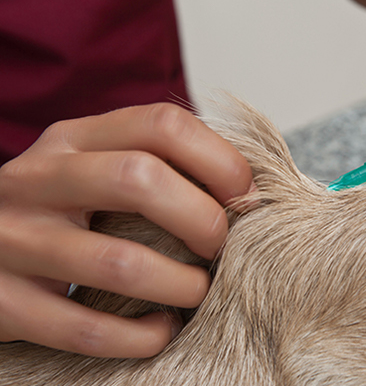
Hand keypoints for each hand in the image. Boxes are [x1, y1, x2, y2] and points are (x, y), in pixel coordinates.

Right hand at [0, 103, 252, 357]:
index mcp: (72, 139)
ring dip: (180, 284)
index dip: (220, 160)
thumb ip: (156, 166)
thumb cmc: (59, 212)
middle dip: (202, 218)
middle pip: (140, 179)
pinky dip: (140, 335)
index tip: (244, 198)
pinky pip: (84, 327)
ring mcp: (13, 239)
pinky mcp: (2, 302)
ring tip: (198, 291)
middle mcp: (37, 178)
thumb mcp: (93, 169)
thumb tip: (247, 191)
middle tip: (221, 247)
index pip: (161, 124)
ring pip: (119, 263)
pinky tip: (161, 330)